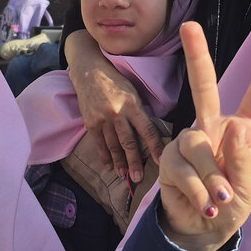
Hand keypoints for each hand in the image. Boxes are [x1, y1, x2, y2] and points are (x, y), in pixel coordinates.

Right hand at [66, 30, 163, 180]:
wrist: (90, 72)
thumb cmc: (117, 81)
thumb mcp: (134, 93)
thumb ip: (141, 113)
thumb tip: (152, 136)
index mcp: (133, 105)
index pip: (147, 130)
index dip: (155, 147)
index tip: (161, 161)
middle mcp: (117, 113)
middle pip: (129, 142)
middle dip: (135, 162)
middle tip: (138, 178)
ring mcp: (102, 119)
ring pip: (113, 146)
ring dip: (119, 162)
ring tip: (124, 176)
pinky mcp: (90, 122)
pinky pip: (99, 143)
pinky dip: (104, 155)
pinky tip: (109, 166)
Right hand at [158, 22, 250, 250]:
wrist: (202, 230)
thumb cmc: (230, 204)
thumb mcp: (247, 186)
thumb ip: (243, 160)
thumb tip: (237, 127)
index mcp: (240, 130)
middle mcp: (212, 128)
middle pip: (204, 88)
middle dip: (197, 56)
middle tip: (189, 25)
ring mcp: (188, 141)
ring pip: (198, 147)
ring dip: (212, 179)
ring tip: (220, 200)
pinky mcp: (169, 158)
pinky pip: (184, 170)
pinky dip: (199, 192)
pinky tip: (206, 206)